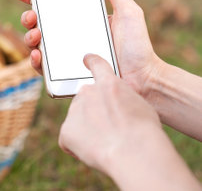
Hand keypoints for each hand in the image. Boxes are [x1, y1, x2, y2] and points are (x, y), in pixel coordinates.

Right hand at [13, 0, 163, 96]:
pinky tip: (38, 55)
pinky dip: (35, 61)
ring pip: (37, 44)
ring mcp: (65, 55)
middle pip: (39, 24)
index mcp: (80, 19)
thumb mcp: (128, 12)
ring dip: (29, 37)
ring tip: (35, 34)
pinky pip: (43, 68)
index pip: (53, 5)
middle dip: (28, 17)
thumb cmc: (138, 46)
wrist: (143, 79)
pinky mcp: (65, 73)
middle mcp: (69, 36)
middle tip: (31, 15)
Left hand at [59, 55, 199, 190]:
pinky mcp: (66, 131)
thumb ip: (122, 100)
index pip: (97, 65)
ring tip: (106, 143)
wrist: (134, 150)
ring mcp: (74, 111)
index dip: (92, 62)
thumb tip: (117, 107)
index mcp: (108, 83)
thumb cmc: (144, 130)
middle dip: (93, 112)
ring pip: (77, 120)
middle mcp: (87, 92)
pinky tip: (95, 152)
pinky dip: (78, 146)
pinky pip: (69, 139)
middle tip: (109, 129)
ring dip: (87, 129)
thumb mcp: (140, 105)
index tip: (86, 59)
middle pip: (85, 100)